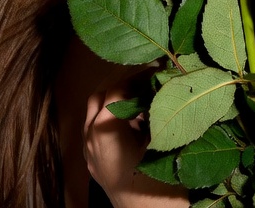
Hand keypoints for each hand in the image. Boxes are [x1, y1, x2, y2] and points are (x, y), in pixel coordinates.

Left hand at [83, 68, 187, 207]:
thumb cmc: (159, 187)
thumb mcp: (164, 141)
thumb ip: (159, 108)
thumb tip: (164, 80)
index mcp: (103, 130)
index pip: (116, 87)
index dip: (139, 74)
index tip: (160, 68)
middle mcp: (90, 139)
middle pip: (100, 96)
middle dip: (124, 83)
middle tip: (150, 77)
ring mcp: (90, 154)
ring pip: (96, 113)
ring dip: (117, 100)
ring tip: (145, 97)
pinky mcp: (96, 166)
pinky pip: (97, 131)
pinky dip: (114, 118)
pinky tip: (137, 122)